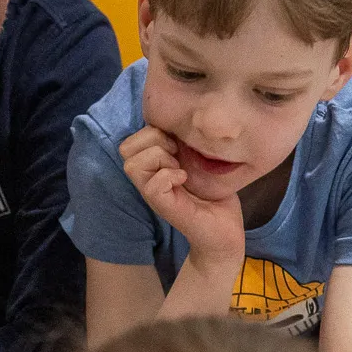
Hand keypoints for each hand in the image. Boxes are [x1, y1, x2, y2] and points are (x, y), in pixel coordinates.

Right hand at [119, 125, 245, 264]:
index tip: (178, 142)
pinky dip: (169, 176)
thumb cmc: (215, 197)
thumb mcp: (201, 162)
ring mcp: (154, 195)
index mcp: (155, 166)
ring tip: (179, 168)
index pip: (131, 139)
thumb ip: (187, 143)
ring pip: (132, 164)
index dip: (151, 132)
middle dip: (153, 141)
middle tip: (177, 154)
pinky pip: (152, 184)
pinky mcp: (165, 208)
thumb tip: (186, 118)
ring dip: (158, 158)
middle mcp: (149, 180)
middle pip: (125, 148)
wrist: (225, 233)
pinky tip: (184, 179)